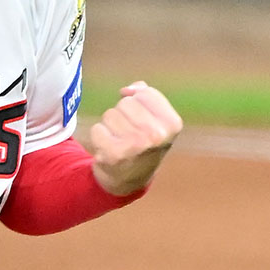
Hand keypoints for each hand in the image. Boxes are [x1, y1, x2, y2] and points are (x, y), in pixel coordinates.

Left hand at [89, 81, 182, 195]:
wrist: (129, 180)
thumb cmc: (143, 143)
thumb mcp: (156, 120)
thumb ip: (146, 96)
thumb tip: (127, 90)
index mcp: (172, 124)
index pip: (145, 93)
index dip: (138, 101)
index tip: (140, 118)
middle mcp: (156, 135)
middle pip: (126, 103)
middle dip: (123, 114)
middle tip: (129, 133)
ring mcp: (135, 145)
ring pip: (110, 115)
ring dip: (110, 126)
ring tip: (119, 140)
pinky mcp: (113, 154)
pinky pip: (97, 129)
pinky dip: (99, 137)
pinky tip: (109, 148)